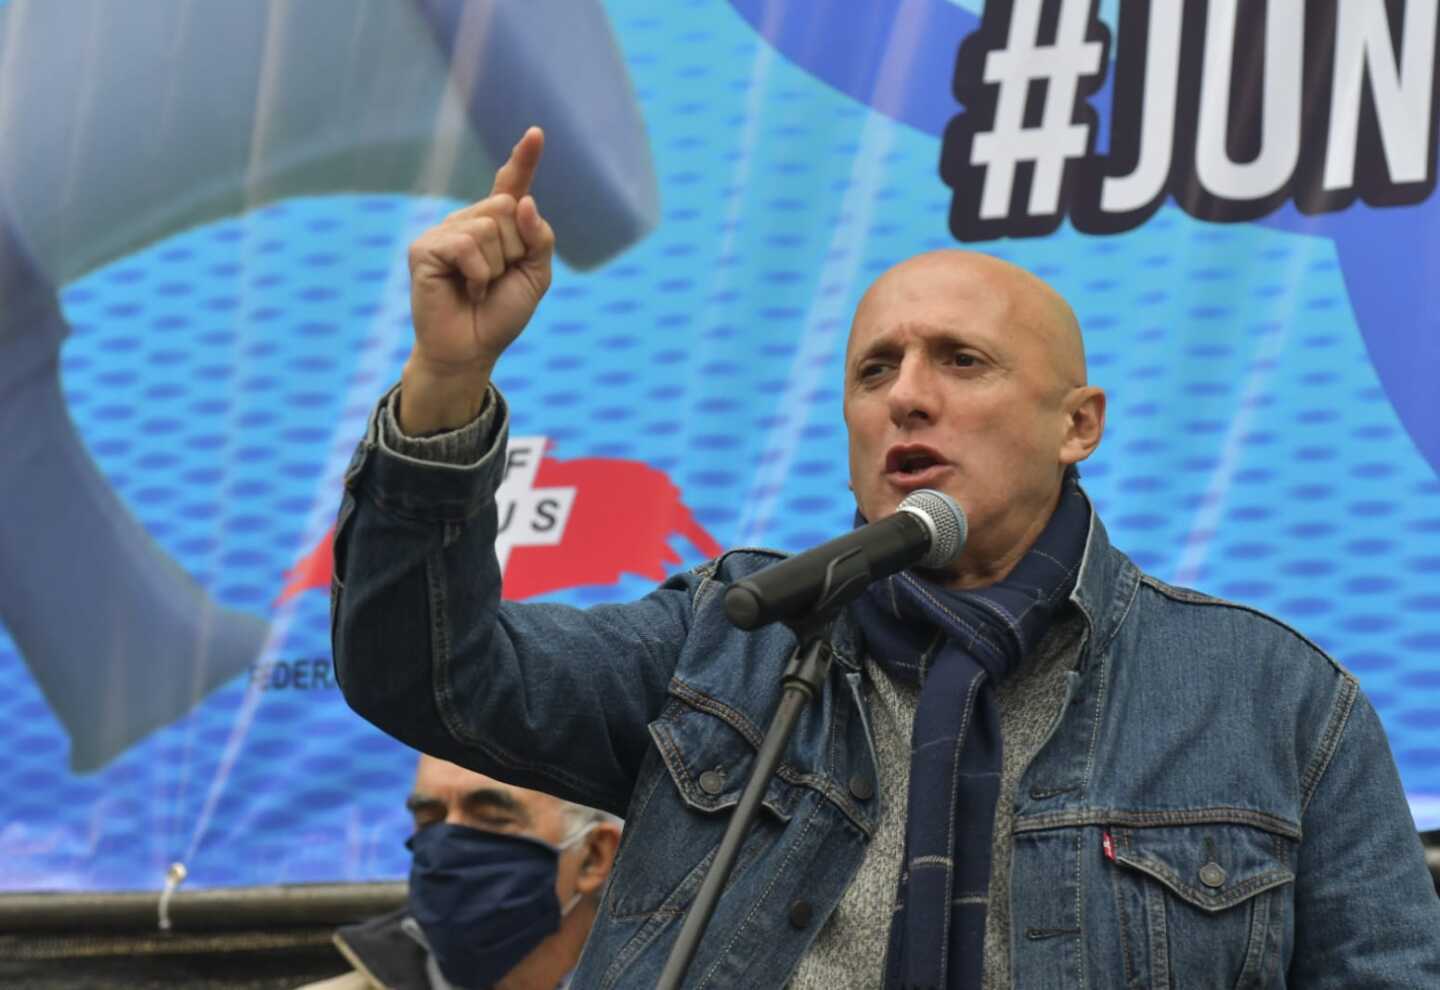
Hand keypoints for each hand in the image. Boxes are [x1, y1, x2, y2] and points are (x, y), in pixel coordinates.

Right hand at [400, 127, 555, 432]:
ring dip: (495, 267)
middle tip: (496, 280)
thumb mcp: (536, 276)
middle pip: (510, 208)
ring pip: (490, 226)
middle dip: (515, 250)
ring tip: (478, 288)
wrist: (472, 349)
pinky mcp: (425, 247)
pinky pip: (466, 244)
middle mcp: (469, 221)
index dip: (523, 160)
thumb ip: (540, 239)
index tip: (536, 133)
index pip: (511, 186)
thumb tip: (524, 202)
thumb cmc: (500, 314)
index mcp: (497, 226)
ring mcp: (445, 231)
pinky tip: (464, 289)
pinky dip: (476, 273)